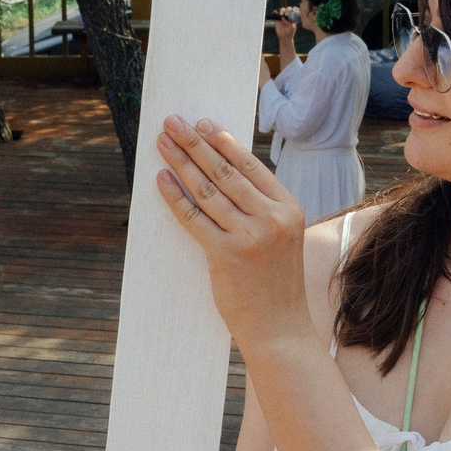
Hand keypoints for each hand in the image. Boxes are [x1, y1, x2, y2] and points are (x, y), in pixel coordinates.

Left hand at [154, 115, 313, 353]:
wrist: (280, 328)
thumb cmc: (276, 282)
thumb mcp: (281, 237)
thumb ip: (260, 208)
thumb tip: (222, 173)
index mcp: (289, 209)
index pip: (251, 166)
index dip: (223, 142)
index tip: (202, 123)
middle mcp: (272, 218)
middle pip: (225, 172)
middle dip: (195, 143)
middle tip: (173, 122)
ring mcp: (249, 237)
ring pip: (207, 191)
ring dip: (181, 163)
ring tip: (162, 143)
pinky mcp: (226, 255)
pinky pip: (194, 219)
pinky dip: (175, 197)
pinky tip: (161, 179)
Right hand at [270, 13, 298, 55]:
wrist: (284, 37)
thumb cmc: (290, 32)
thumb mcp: (292, 28)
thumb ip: (289, 23)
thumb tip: (283, 18)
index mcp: (294, 17)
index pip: (294, 10)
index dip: (294, 9)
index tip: (293, 11)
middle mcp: (288, 15)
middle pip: (288, 8)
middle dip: (287, 10)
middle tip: (286, 15)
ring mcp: (282, 16)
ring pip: (282, 10)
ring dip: (282, 10)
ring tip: (281, 15)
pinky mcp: (277, 19)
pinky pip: (276, 13)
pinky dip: (275, 12)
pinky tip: (275, 12)